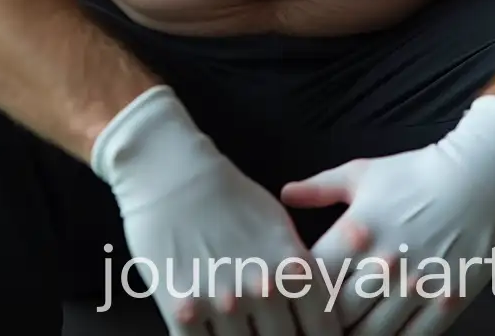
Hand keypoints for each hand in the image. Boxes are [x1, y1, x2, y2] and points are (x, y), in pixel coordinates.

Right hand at [92, 85, 340, 335]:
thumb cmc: (228, 197)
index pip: (323, 330)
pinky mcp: (182, 313)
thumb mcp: (279, 227)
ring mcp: (222, 304)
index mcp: (293, 266)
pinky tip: (211, 333)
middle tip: (270, 333)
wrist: (172, 174)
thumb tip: (314, 310)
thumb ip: (298, 271)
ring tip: (243, 332)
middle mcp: (263, 289)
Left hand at [282, 95, 494, 335]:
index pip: (311, 281)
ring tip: (346, 332)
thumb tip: (284, 195)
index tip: (293, 300)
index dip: (298, 295)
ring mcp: (416, 288)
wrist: (479, 178)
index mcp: (356, 232)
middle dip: (323, 322)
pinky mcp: (446, 303)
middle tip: (315, 324)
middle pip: (337, 316)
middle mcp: (383, 265)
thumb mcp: (361, 173)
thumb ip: (319, 188)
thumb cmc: (415, 174)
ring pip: (371, 335)